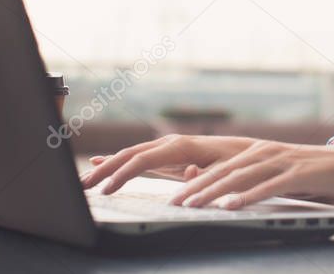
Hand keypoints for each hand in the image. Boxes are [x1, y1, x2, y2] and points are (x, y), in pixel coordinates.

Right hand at [80, 134, 256, 193]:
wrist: (250, 154)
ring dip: (107, 166)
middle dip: (105, 169)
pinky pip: (137, 157)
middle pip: (130, 154)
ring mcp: (168, 148)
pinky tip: (99, 162)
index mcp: (181, 146)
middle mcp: (171, 143)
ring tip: (86, 179)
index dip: (122, 175)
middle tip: (83, 185)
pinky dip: (118, 161)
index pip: (142, 159)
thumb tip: (187, 173)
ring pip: (130, 155)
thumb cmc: (239, 164)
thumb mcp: (226, 172)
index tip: (105, 190)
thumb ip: (205, 175)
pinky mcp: (168, 155)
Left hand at [165, 139, 333, 209]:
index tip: (173, 196)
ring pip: (240, 178)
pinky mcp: (297, 174)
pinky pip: (267, 187)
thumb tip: (226, 196)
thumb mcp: (277, 173)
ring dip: (214, 192)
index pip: (219, 168)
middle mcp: (264, 153)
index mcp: (257, 152)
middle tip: (174, 203)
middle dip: (196, 187)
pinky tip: (232, 206)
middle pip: (223, 172)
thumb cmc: (311, 174)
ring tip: (193, 205)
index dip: (195, 181)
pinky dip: (247, 196)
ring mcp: (280, 162)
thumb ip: (254, 180)